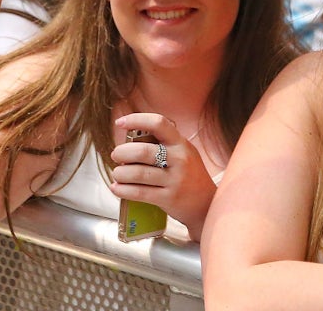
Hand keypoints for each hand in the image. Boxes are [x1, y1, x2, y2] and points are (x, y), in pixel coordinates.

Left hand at [109, 112, 216, 241]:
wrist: (206, 204)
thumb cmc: (189, 174)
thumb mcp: (183, 153)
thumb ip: (163, 143)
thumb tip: (130, 137)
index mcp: (180, 143)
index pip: (158, 123)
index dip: (136, 119)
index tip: (120, 123)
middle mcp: (179, 159)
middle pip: (142, 151)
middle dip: (122, 152)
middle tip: (116, 155)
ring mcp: (175, 180)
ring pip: (138, 173)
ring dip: (120, 173)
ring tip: (117, 173)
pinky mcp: (168, 199)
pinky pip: (140, 193)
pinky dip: (123, 190)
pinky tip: (116, 188)